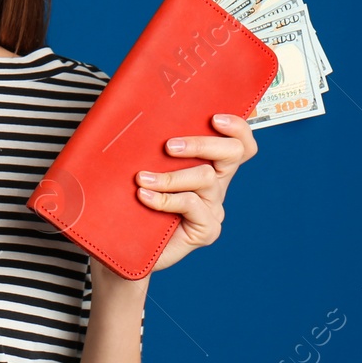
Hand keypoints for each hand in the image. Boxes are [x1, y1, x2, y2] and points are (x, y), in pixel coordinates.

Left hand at [93, 113, 258, 280]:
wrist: (123, 248)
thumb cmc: (131, 200)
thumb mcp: (144, 167)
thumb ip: (151, 147)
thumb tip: (138, 115)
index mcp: (209, 164)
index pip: (238, 142)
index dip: (236, 127)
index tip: (214, 118)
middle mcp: (216, 184)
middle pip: (232, 153)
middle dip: (202, 143)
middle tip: (169, 146)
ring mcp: (213, 207)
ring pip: (206, 177)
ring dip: (171, 175)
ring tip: (142, 178)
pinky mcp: (206, 229)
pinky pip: (191, 204)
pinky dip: (165, 199)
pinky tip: (144, 197)